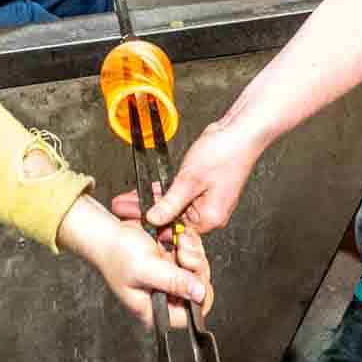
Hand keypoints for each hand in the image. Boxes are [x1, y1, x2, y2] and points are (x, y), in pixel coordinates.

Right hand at [59, 197, 211, 327]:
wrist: (107, 232)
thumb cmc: (115, 253)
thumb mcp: (146, 268)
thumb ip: (174, 282)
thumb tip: (199, 293)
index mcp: (154, 310)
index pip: (190, 316)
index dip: (198, 294)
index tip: (192, 272)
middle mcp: (163, 298)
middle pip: (199, 291)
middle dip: (195, 266)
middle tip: (181, 252)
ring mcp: (168, 281)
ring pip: (198, 272)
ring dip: (192, 252)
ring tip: (176, 243)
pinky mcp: (171, 265)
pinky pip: (193, 257)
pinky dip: (188, 244)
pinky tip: (176, 238)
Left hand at [110, 119, 264, 234]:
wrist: (240, 132)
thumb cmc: (225, 154)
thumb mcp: (190, 180)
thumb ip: (169, 202)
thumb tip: (153, 218)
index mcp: (209, 217)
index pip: (174, 229)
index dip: (150, 225)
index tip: (130, 220)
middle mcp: (210, 212)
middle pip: (172, 217)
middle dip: (145, 211)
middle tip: (121, 208)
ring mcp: (207, 200)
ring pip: (173, 204)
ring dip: (151, 200)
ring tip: (126, 198)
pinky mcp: (204, 187)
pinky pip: (180, 193)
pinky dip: (163, 191)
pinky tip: (145, 189)